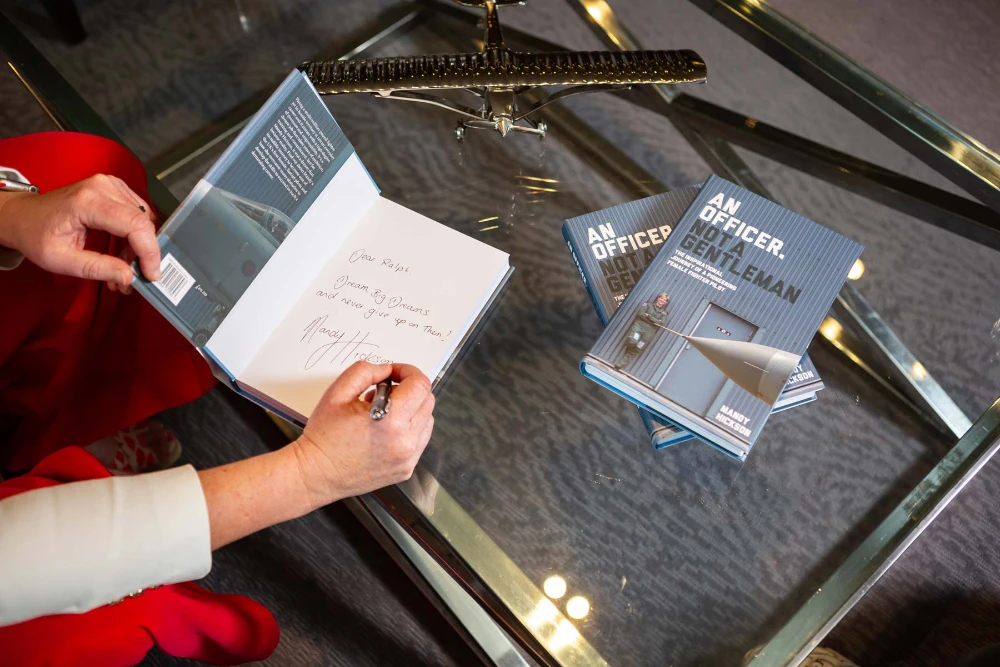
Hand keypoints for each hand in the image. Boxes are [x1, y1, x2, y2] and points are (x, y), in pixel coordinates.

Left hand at [0, 174, 159, 290]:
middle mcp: (103, 186)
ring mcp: (110, 184)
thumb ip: (97, 268)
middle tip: (132, 278)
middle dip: (144, 254)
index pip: (135, 225)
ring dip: (139, 247)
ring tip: (123, 267)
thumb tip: (128, 277)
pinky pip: (137, 214)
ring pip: (143, 219)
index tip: (151, 275)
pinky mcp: (114, 189)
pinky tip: (122, 252)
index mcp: (88, 201)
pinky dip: (135, 237)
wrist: (23, 216)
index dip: (149, 252)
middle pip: (143, 222)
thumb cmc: (36, 235)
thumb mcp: (61, 260)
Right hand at [291, 361, 434, 505]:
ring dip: (412, 409)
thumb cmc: (324, 436)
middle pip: (428, 401)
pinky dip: (409, 429)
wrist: (316, 473)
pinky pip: (420, 440)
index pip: (420, 385)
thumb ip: (366, 371)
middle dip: (410, 389)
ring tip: (384, 412)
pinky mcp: (406, 469)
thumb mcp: (337, 392)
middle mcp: (404, 442)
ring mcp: (408, 459)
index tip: (393, 373)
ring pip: (427, 420)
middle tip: (386, 390)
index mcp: (390, 421)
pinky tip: (386, 430)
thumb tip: (388, 370)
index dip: (407, 371)